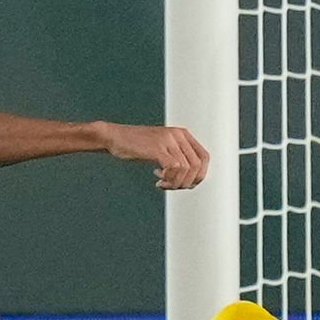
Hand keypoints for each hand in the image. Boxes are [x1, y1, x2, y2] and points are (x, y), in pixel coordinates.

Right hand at [95, 121, 209, 188]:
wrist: (115, 137)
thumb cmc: (137, 146)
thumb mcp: (162, 149)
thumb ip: (178, 158)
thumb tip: (193, 180)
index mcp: (182, 134)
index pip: (205, 157)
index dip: (199, 175)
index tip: (186, 184)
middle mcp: (178, 135)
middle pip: (197, 166)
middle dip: (187, 182)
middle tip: (172, 186)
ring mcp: (168, 140)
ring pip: (187, 169)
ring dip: (176, 183)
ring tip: (163, 183)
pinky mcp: (158, 148)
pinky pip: (175, 169)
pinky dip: (169, 180)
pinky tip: (158, 180)